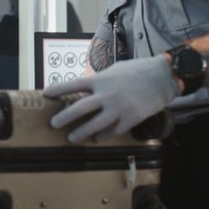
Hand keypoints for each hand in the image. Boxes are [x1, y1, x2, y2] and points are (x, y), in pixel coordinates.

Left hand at [43, 54, 179, 142]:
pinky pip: (113, 131)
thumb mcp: (114, 70)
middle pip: (80, 108)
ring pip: (95, 125)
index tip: (46, 94)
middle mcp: (107, 94)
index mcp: (102, 79)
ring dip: (81, 132)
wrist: (162, 76)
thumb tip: (84, 88)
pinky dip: (103, 135)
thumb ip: (100, 81)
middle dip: (64, 117)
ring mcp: (119, 108)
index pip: (74, 84)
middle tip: (53, 124)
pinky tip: (97, 138)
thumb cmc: (138, 70)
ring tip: (71, 138)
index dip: (58, 89)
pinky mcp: (131, 118)